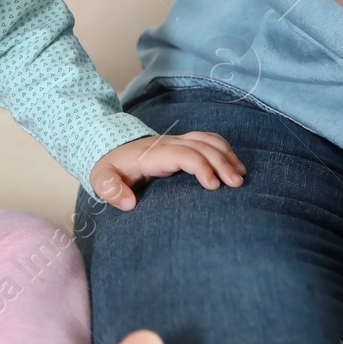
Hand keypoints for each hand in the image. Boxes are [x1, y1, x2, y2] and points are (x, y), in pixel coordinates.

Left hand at [90, 131, 244, 209]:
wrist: (111, 149)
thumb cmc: (110, 168)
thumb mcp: (101, 179)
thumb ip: (110, 189)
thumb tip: (128, 203)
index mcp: (153, 153)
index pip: (184, 154)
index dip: (201, 166)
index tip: (214, 186)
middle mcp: (169, 143)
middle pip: (202, 146)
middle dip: (222, 162)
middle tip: (237, 184)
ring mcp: (177, 142)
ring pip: (208, 140)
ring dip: (226, 155)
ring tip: (240, 176)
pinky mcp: (183, 144)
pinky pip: (208, 140)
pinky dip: (224, 149)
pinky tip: (234, 165)